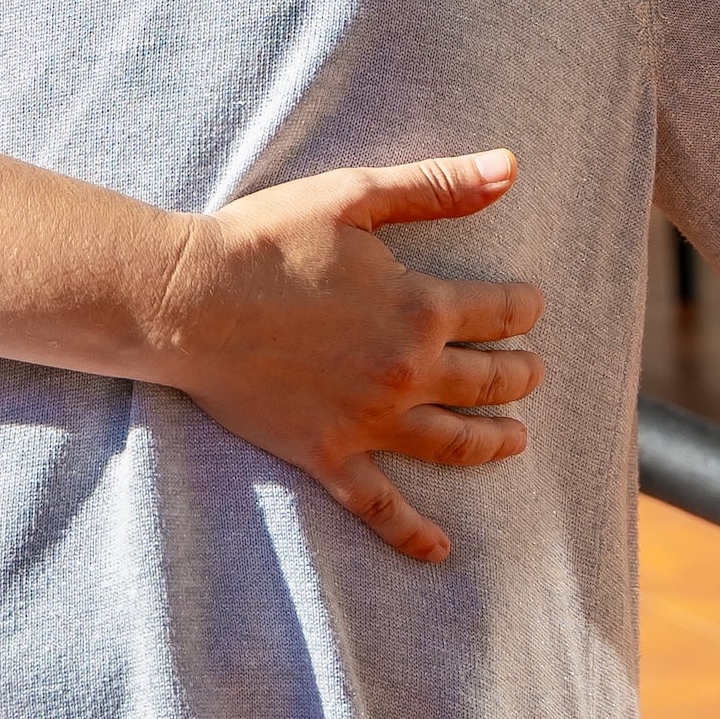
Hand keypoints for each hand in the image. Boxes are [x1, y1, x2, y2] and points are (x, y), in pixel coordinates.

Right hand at [143, 152, 541, 563]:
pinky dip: (414, 534)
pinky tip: (442, 550)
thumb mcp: (355, 196)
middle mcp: (406, 373)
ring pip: (453, 442)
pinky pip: (380, 506)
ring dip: (493, 441)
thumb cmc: (267, 240)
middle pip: (487, 381)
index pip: (499, 312)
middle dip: (519, 375)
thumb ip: (437, 185)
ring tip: (516, 439)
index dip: (523, 307)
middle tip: (532, 372)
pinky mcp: (327, 455)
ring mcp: (369, 421)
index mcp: (420, 308)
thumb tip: (510, 167)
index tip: (531, 306)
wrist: (187, 300)